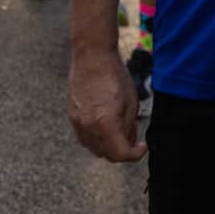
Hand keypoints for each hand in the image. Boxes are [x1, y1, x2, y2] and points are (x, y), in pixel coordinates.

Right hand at [68, 46, 145, 161]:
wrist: (92, 58)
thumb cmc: (115, 77)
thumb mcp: (131, 104)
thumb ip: (129, 128)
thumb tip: (128, 141)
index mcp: (106, 123)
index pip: (121, 154)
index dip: (135, 154)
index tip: (142, 147)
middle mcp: (88, 126)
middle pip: (107, 155)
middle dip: (123, 151)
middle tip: (133, 139)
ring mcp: (77, 122)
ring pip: (94, 149)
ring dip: (108, 147)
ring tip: (118, 131)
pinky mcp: (72, 116)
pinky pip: (84, 138)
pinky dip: (96, 139)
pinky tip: (104, 126)